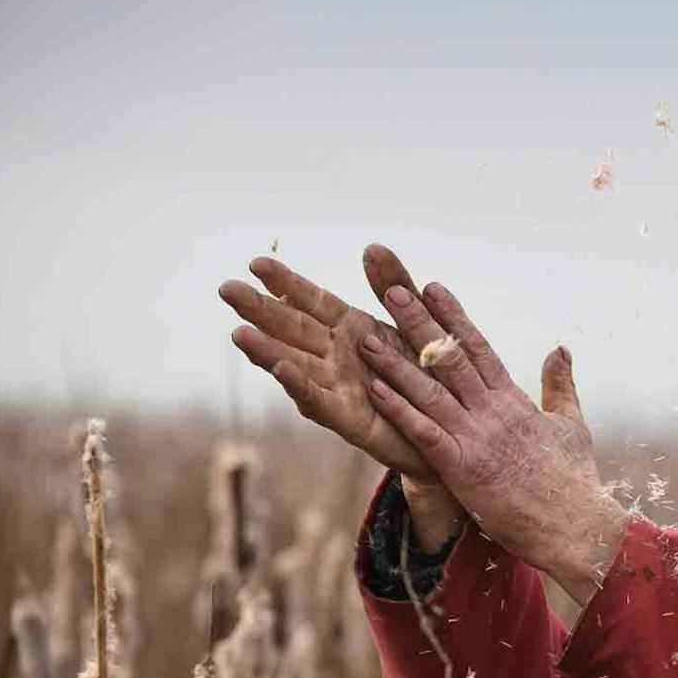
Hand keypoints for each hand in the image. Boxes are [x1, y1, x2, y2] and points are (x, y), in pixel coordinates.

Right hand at [220, 247, 439, 480]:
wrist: (452, 430)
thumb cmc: (429, 374)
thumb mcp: (418, 322)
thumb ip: (396, 286)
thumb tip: (371, 246)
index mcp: (350, 329)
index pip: (311, 300)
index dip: (285, 282)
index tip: (257, 263)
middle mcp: (336, 356)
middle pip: (292, 328)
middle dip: (259, 309)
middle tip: (226, 288)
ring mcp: (339, 387)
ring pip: (295, 365)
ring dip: (267, 351)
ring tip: (238, 333)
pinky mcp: (351, 420)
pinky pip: (322, 403)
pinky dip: (300, 386)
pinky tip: (281, 369)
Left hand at [354, 264, 625, 603]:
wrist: (574, 525)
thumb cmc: (574, 480)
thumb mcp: (572, 424)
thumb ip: (561, 384)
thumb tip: (559, 348)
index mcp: (515, 401)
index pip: (480, 348)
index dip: (454, 316)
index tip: (432, 287)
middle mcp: (493, 412)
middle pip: (450, 359)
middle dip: (419, 323)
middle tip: (392, 291)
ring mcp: (476, 439)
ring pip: (429, 391)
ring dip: (395, 364)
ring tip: (366, 338)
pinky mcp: (463, 468)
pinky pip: (424, 433)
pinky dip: (399, 410)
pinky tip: (374, 390)